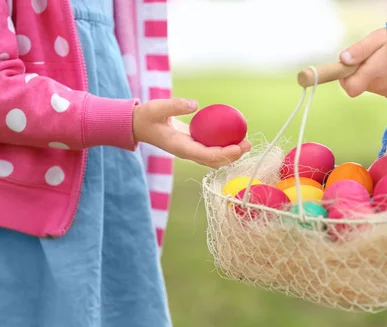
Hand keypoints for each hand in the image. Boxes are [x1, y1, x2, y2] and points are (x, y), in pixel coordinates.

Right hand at [133, 98, 251, 167]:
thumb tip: (196, 104)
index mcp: (180, 148)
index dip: (224, 154)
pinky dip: (223, 145)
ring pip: (214, 158)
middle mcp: (188, 153)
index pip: (206, 156)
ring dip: (231, 153)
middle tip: (248, 144)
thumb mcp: (157, 108)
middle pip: (214, 161)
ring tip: (246, 143)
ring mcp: (190, 151)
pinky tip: (234, 135)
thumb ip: (175, 105)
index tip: (238, 147)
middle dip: (232, 156)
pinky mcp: (192, 145)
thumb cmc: (147, 116)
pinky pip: (211, 149)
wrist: (138, 125)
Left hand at [338, 28, 386, 98]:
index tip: (351, 66)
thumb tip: (342, 60)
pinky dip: (383, 79)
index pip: (349, 88)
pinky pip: (382, 87)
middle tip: (371, 57)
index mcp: (371, 74)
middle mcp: (378, 87)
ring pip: (371, 85)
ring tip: (385, 60)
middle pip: (359, 85)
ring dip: (372, 75)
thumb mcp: (378, 39)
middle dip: (360, 73)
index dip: (346, 78)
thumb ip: (360, 50)